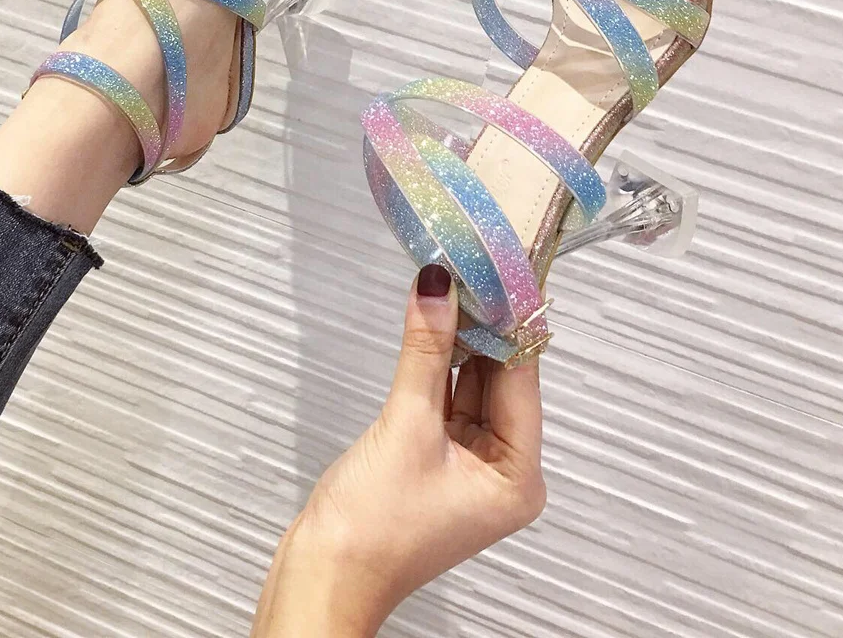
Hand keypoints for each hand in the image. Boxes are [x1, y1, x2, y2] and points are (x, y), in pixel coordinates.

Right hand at [251, 264, 545, 636]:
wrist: (322, 578)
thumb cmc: (371, 528)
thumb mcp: (405, 426)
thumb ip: (425, 351)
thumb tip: (438, 286)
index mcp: (517, 476)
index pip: (520, 379)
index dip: (508, 321)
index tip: (499, 270)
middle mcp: (502, 471)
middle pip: (498, 380)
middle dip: (482, 325)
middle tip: (470, 265)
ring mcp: (468, 466)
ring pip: (470, 385)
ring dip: (457, 341)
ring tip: (451, 282)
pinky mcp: (436, 460)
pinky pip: (445, 400)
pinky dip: (436, 366)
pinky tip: (432, 324)